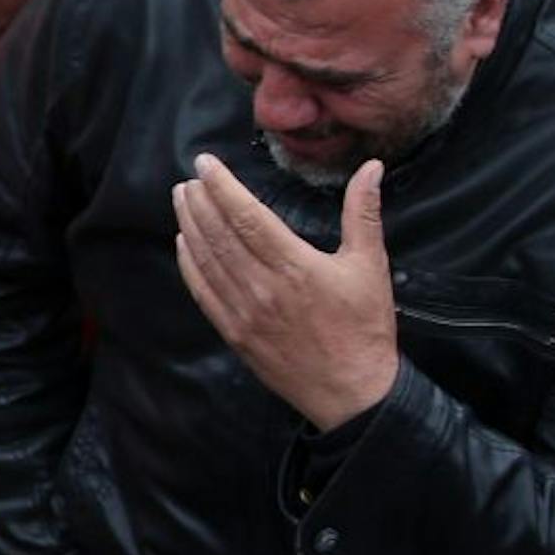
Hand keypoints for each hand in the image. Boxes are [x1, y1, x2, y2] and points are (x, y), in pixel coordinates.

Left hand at [173, 154, 398, 430]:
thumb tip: (372, 167)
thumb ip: (364, 213)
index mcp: (295, 266)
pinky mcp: (234, 333)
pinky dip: (189, 265)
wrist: (351, 391)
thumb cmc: (364, 327)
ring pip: (207, 261)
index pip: (247, 216)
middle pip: (220, 235)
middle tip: (188, 177)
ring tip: (181, 200)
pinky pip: (203, 293)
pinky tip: (183, 244)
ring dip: (190, 226)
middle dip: (200, 202)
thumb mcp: (371, 265)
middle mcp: (262, 287)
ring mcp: (244, 312)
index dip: (222, 186)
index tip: (206, 163)